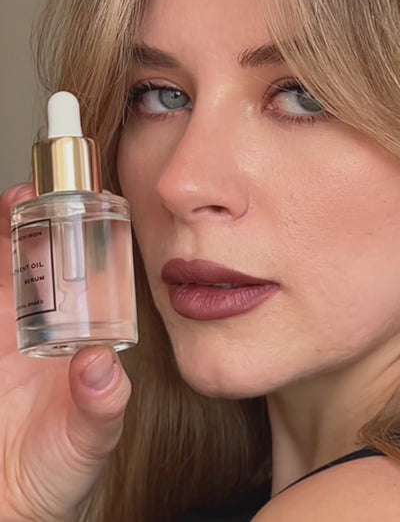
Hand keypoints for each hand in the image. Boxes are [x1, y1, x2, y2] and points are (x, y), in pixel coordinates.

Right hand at [0, 185, 131, 520]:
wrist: (14, 501)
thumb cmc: (61, 468)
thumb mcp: (91, 437)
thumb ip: (101, 403)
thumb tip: (102, 365)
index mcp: (75, 337)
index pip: (83, 279)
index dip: (81, 244)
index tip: (80, 213)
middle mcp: (37, 328)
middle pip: (33, 261)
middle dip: (31, 222)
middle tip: (31, 196)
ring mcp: (0, 332)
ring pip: (0, 268)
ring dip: (3, 235)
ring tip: (11, 206)